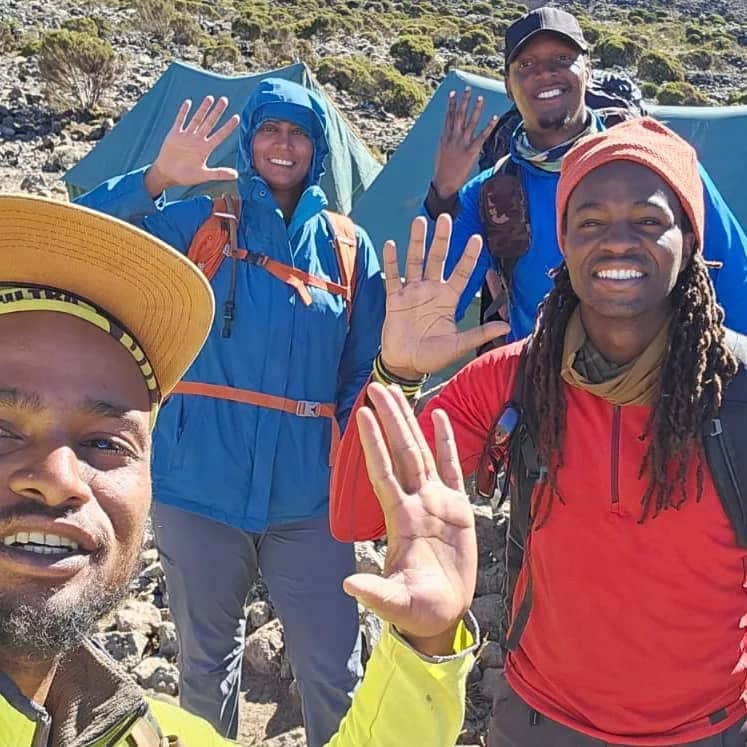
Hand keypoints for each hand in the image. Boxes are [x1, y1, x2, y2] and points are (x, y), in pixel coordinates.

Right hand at [144, 96, 239, 196]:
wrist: (167, 174)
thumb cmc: (186, 176)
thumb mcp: (204, 176)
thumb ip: (219, 174)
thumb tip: (236, 175)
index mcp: (205, 149)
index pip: (220, 135)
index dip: (228, 127)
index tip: (237, 117)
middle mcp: (198, 140)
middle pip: (210, 122)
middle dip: (217, 111)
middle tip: (225, 100)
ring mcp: (186, 136)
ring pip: (197, 119)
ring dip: (203, 109)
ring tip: (210, 98)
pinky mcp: (175, 134)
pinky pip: (180, 120)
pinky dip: (183, 112)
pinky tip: (188, 102)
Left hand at [343, 384, 476, 655]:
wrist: (442, 614)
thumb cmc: (417, 608)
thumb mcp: (395, 602)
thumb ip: (375, 592)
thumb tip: (348, 584)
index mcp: (401, 520)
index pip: (383, 472)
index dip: (373, 444)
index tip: (362, 414)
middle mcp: (416, 503)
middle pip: (401, 451)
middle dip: (390, 419)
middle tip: (378, 386)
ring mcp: (436, 503)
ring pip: (422, 453)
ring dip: (411, 423)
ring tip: (402, 393)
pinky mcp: (458, 509)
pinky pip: (453, 468)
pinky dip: (447, 443)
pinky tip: (439, 418)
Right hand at [380, 214, 508, 378]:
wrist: (406, 365)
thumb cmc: (433, 356)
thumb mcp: (458, 345)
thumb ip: (479, 334)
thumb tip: (507, 328)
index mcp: (448, 299)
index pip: (461, 273)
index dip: (469, 257)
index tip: (477, 239)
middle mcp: (431, 291)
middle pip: (437, 259)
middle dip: (442, 239)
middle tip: (446, 218)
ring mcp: (412, 293)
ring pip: (415, 261)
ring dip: (417, 242)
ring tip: (420, 222)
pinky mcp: (395, 300)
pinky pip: (393, 277)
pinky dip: (391, 261)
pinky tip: (391, 244)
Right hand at [432, 88, 497, 198]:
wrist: (444, 183)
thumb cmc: (443, 169)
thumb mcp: (441, 152)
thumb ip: (446, 141)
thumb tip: (447, 133)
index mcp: (445, 138)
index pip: (448, 117)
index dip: (451, 104)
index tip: (453, 93)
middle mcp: (454, 138)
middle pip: (459, 116)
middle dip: (463, 101)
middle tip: (468, 89)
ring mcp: (463, 144)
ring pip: (470, 123)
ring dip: (476, 109)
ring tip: (480, 98)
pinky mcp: (472, 151)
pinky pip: (482, 136)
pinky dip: (489, 126)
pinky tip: (494, 117)